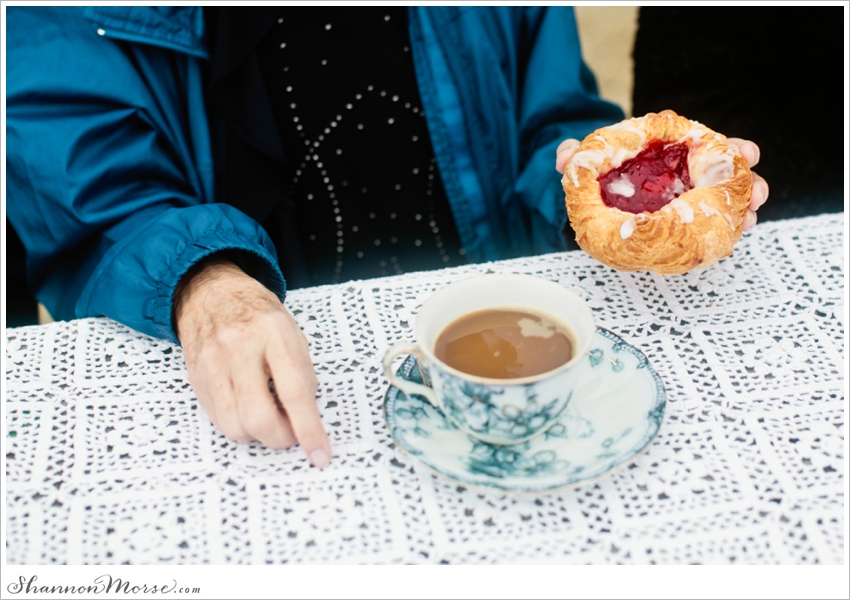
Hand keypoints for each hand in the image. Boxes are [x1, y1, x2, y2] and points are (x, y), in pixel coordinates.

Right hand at [174, 256, 331, 467]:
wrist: (210, 293)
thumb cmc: (256, 313)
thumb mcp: (292, 332)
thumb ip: (302, 373)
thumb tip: (307, 416)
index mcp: (273, 332)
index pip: (295, 391)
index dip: (309, 429)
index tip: (320, 453)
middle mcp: (239, 348)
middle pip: (259, 417)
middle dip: (281, 437)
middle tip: (292, 432)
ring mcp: (213, 365)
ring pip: (235, 426)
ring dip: (258, 434)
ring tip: (269, 416)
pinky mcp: (197, 379)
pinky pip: (219, 420)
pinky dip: (239, 424)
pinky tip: (248, 408)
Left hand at [555, 137, 769, 231]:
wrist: (595, 198)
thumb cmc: (599, 174)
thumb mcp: (591, 163)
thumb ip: (580, 157)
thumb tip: (565, 159)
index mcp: (672, 150)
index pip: (708, 144)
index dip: (730, 147)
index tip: (743, 151)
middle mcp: (688, 173)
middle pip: (727, 171)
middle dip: (747, 179)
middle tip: (757, 191)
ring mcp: (690, 198)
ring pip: (727, 199)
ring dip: (744, 206)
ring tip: (752, 216)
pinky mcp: (687, 223)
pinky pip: (714, 224)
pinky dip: (730, 226)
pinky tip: (740, 231)